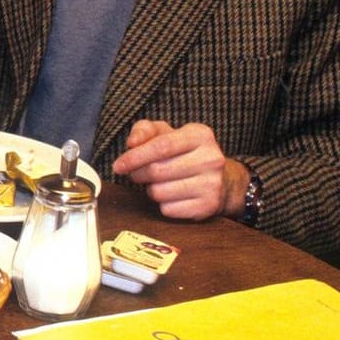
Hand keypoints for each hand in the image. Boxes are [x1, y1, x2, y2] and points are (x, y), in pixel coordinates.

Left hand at [110, 120, 246, 220]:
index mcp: (200, 135)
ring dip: (150, 189)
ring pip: (159, 192)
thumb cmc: (184, 153)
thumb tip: (132, 142)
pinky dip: (162, 204)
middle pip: (157, 171)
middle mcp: (211, 159)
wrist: (221, 180)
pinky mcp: (208, 206)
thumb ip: (145, 130)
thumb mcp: (167, 133)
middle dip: (138, 174)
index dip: (135, 157)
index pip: (161, 146)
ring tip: (159, 183)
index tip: (118, 166)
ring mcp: (212, 184)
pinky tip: (171, 195)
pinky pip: (168, 209)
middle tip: (137, 174)